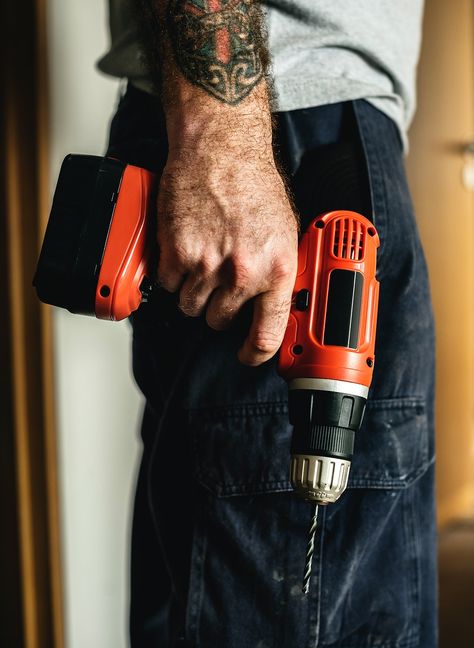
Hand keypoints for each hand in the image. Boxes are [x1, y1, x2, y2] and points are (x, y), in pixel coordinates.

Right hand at [156, 141, 298, 365]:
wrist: (221, 151)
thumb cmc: (253, 186)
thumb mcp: (283, 232)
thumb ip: (277, 273)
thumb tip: (273, 307)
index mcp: (276, 270)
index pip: (267, 334)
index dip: (255, 354)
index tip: (247, 356)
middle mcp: (243, 272)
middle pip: (219, 321)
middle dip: (217, 307)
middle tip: (218, 282)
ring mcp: (207, 265)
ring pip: (190, 307)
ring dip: (193, 292)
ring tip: (202, 261)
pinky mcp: (177, 253)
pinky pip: (169, 286)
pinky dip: (173, 274)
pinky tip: (185, 249)